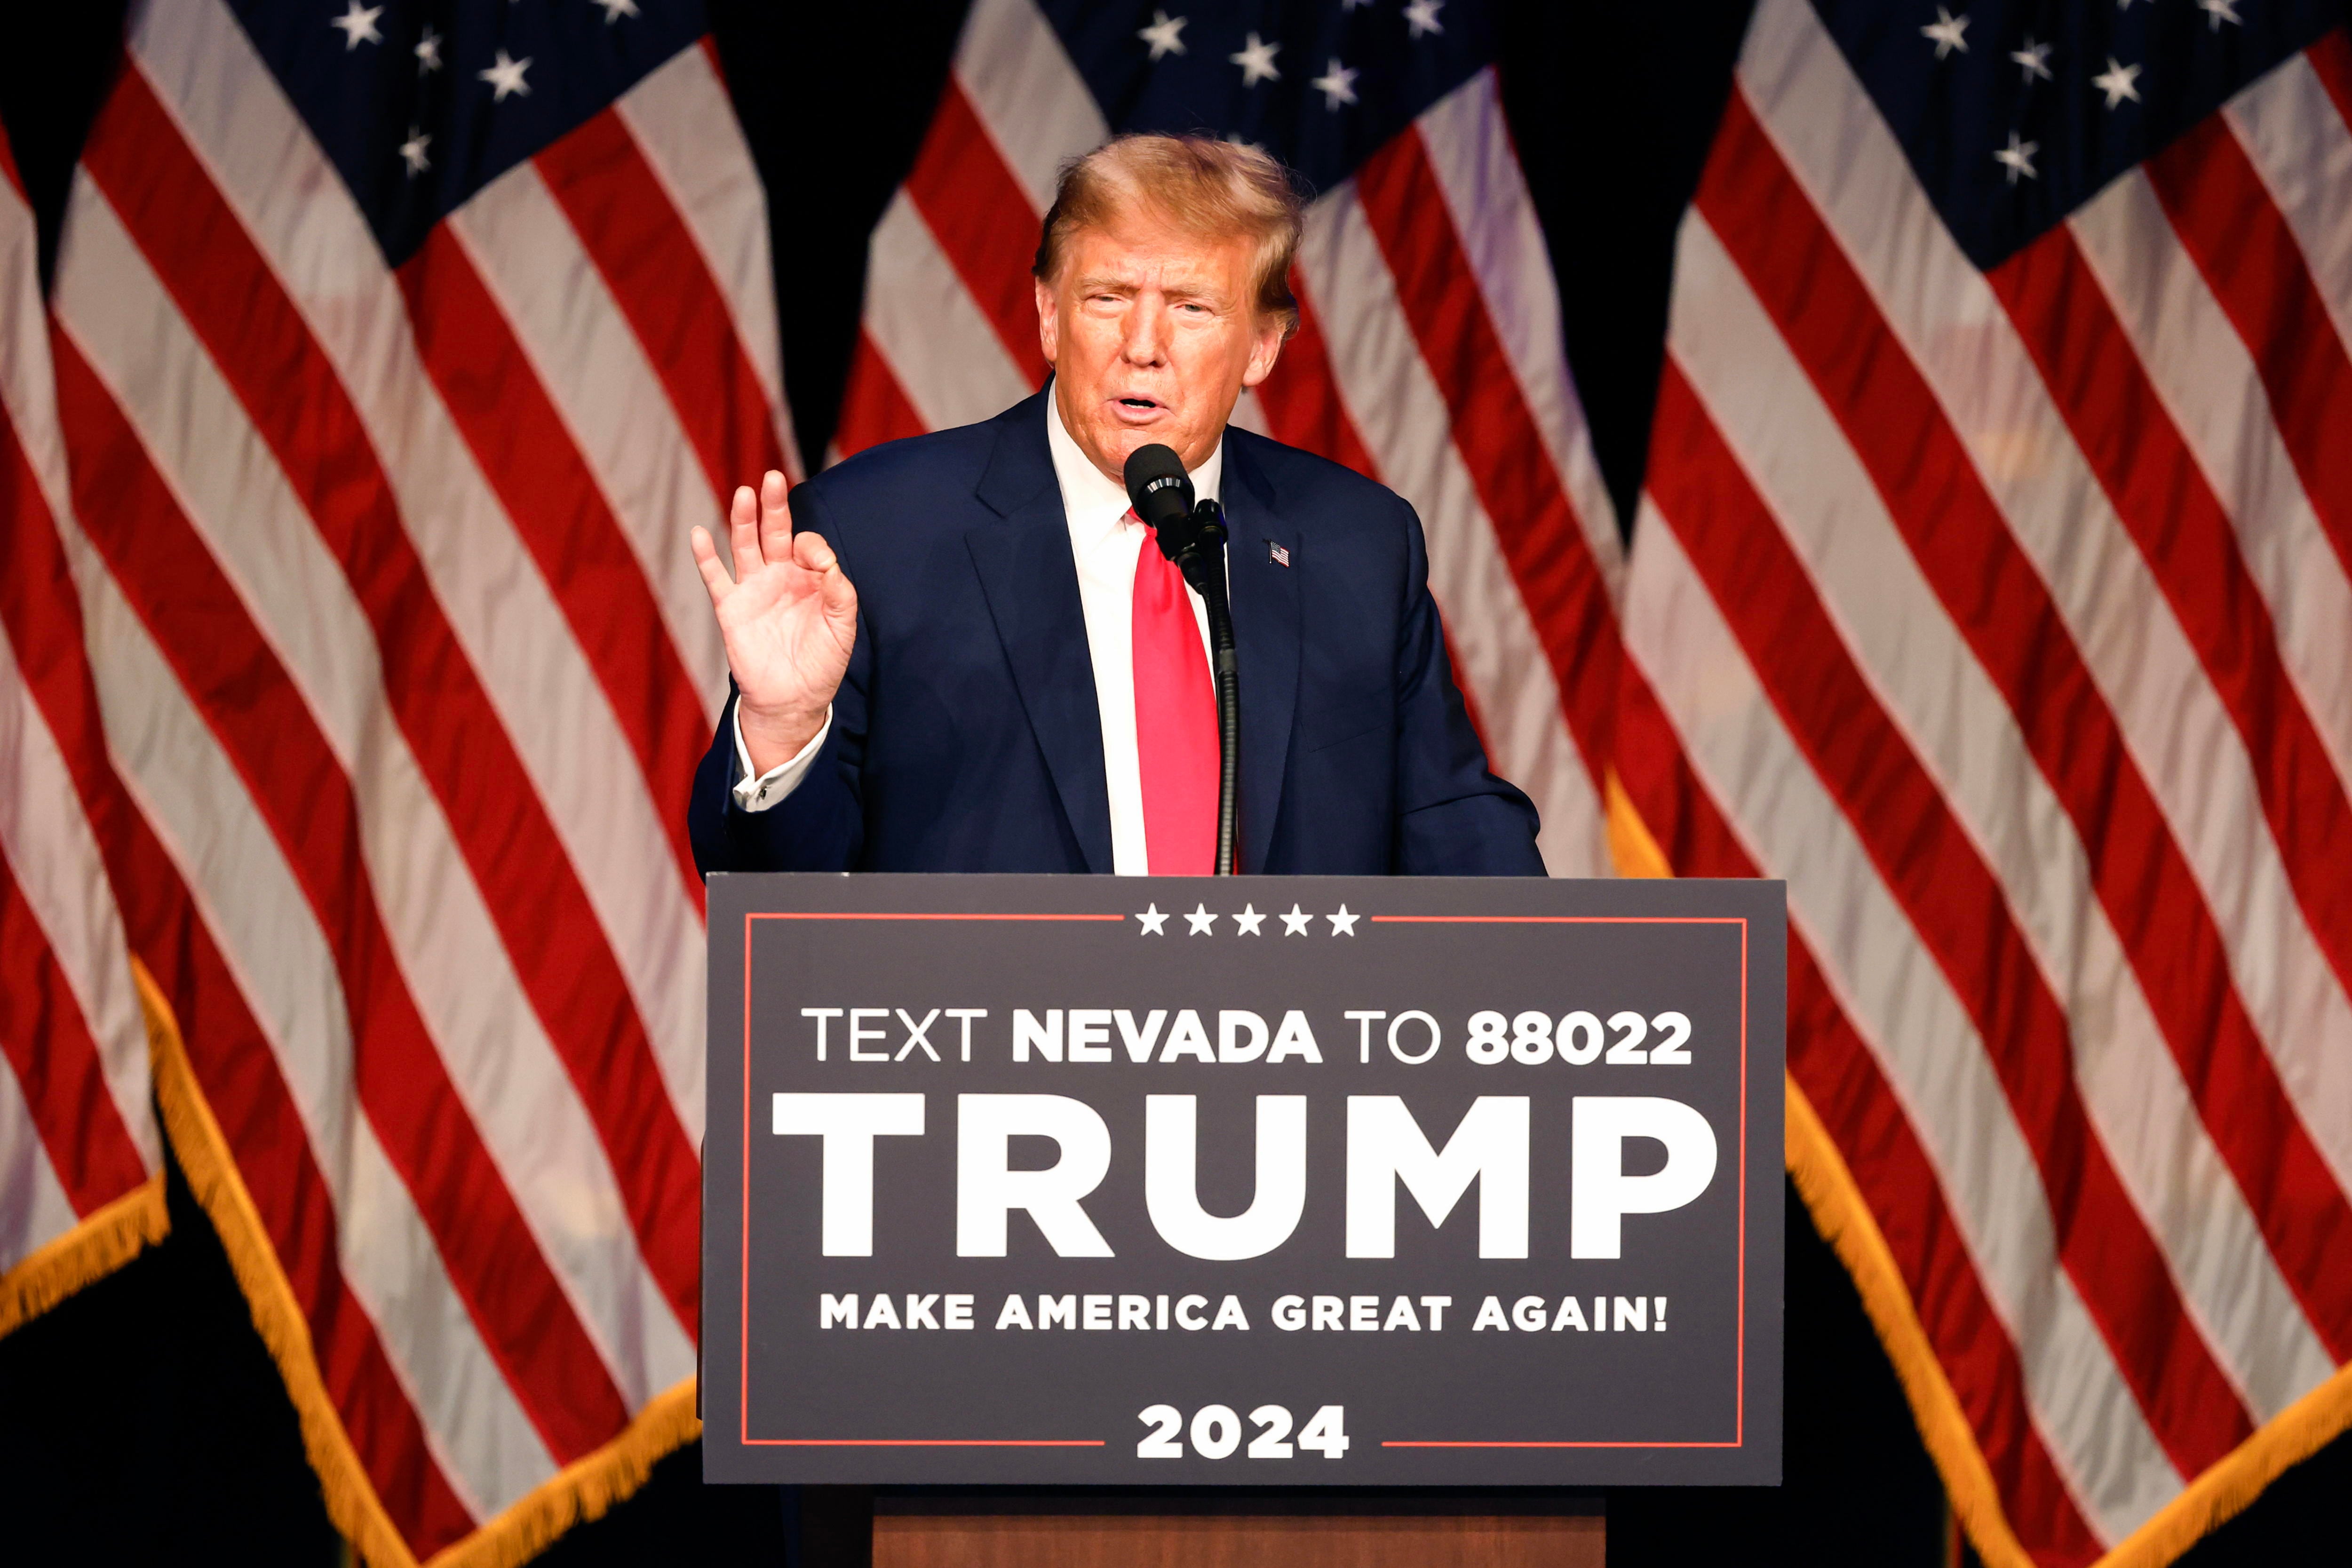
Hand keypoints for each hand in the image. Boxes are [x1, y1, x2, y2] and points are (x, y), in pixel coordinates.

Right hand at [690, 470, 857, 774]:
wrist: (794, 699)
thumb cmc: (822, 662)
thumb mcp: (842, 626)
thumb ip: (839, 590)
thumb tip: (825, 559)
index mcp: (808, 577)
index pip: (807, 545)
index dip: (813, 547)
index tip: (819, 564)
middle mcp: (779, 576)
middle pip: (774, 531)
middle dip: (774, 505)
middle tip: (773, 477)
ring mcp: (753, 589)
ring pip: (745, 545)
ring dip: (743, 519)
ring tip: (745, 493)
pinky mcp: (731, 608)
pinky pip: (715, 577)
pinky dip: (705, 556)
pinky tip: (699, 533)